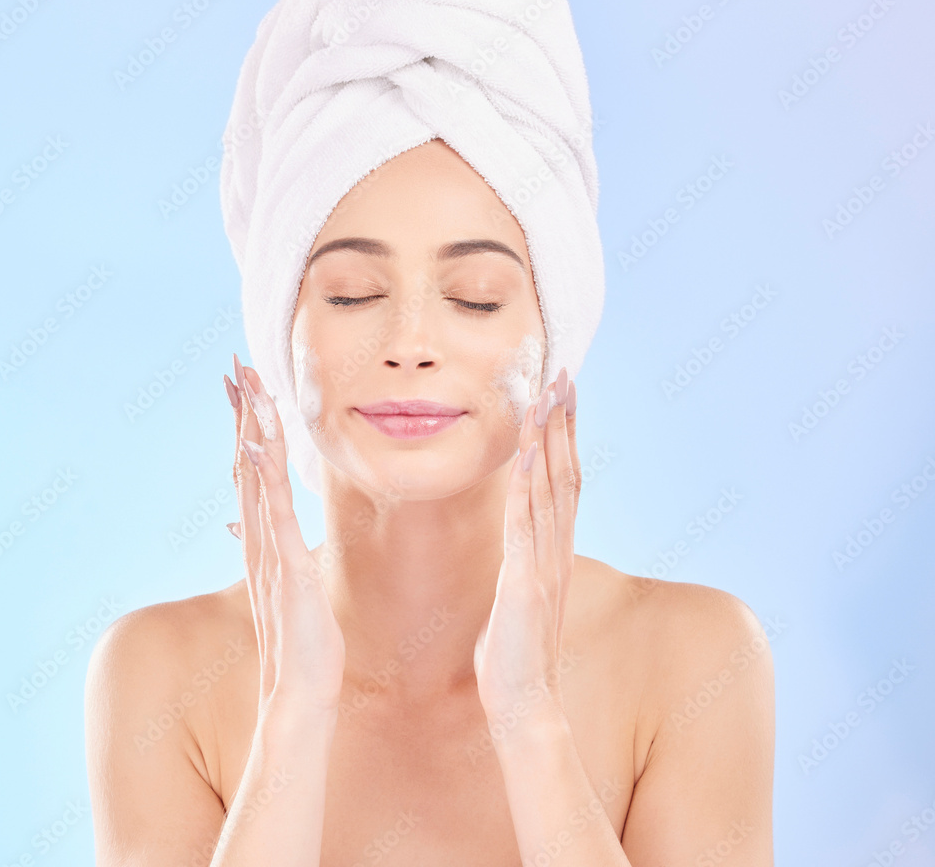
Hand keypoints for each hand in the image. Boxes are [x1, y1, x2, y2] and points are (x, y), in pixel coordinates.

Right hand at [224, 355, 345, 713]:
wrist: (301, 690)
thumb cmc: (303, 640)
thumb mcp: (294, 584)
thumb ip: (281, 553)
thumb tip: (279, 533)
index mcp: (265, 538)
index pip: (253, 472)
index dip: (246, 427)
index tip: (243, 388)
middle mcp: (260, 537)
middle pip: (247, 463)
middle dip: (242, 413)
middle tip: (235, 365)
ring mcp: (269, 551)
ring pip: (256, 479)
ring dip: (249, 430)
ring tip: (243, 386)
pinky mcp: (285, 568)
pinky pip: (273, 517)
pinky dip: (262, 480)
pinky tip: (255, 446)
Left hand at [473, 367, 579, 725]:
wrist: (523, 703)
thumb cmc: (513, 652)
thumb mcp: (517, 594)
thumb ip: (520, 562)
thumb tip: (513, 540)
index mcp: (553, 550)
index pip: (564, 481)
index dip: (564, 437)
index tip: (561, 397)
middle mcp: (556, 549)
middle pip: (566, 472)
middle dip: (564, 422)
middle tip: (564, 376)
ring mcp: (545, 563)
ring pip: (551, 487)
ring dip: (550, 439)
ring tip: (549, 395)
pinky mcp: (525, 580)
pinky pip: (526, 522)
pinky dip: (528, 483)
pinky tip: (526, 450)